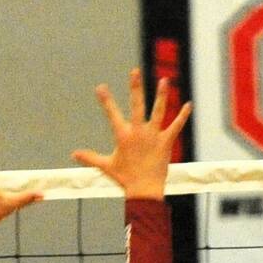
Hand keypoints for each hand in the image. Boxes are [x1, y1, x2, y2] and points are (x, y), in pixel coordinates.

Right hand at [72, 68, 191, 201]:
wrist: (144, 191)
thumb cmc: (125, 179)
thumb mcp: (106, 166)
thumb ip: (90, 157)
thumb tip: (74, 154)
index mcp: (123, 135)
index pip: (112, 113)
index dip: (106, 100)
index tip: (101, 87)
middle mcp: (138, 132)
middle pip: (136, 105)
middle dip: (135, 87)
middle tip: (134, 71)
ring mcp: (153, 136)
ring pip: (158, 111)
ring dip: (161, 95)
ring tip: (164, 80)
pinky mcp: (166, 142)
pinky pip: (176, 126)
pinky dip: (183, 116)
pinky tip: (189, 104)